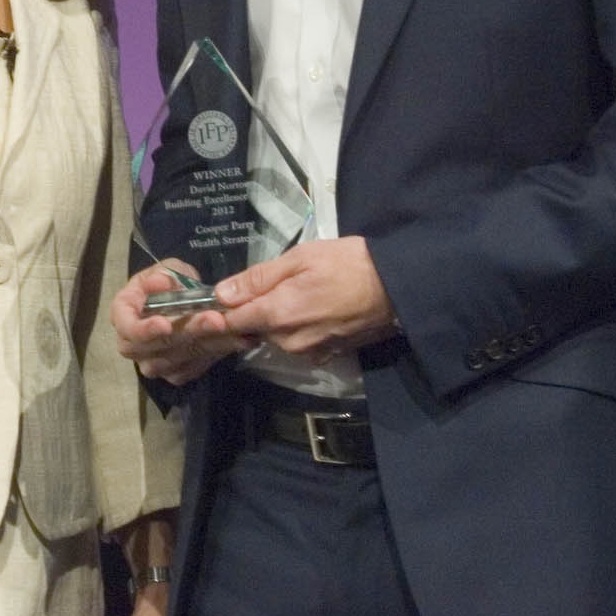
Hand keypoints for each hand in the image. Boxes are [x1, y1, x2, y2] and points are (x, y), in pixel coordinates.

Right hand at [112, 261, 249, 385]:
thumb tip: (161, 283)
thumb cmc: (168, 283)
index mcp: (122, 314)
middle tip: (217, 320)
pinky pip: (191, 369)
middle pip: (155, 348)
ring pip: (177, 361)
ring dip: (207, 345)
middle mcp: (131, 345)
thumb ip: (164, 274)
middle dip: (189, 333)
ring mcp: (152, 363)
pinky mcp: (174, 373)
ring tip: (234, 330)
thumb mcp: (168, 269)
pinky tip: (235, 341)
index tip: (165, 325)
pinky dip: (213, 355)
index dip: (144, 330)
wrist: (183, 303)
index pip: (127, 328)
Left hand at [212, 237, 394, 362]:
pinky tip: (317, 310)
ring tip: (303, 294)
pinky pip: (299, 344)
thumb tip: (221, 294)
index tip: (229, 295)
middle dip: (258, 310)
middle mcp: (288, 341)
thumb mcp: (300, 258)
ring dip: (280, 320)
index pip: (232, 322)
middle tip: (282, 284)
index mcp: (277, 315)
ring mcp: (308, 353)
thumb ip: (258, 278)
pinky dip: (301, 330)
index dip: (225, 309)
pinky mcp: (325, 357)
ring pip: (277, 337)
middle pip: (254, 329)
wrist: (395, 287)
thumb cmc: (346, 263)